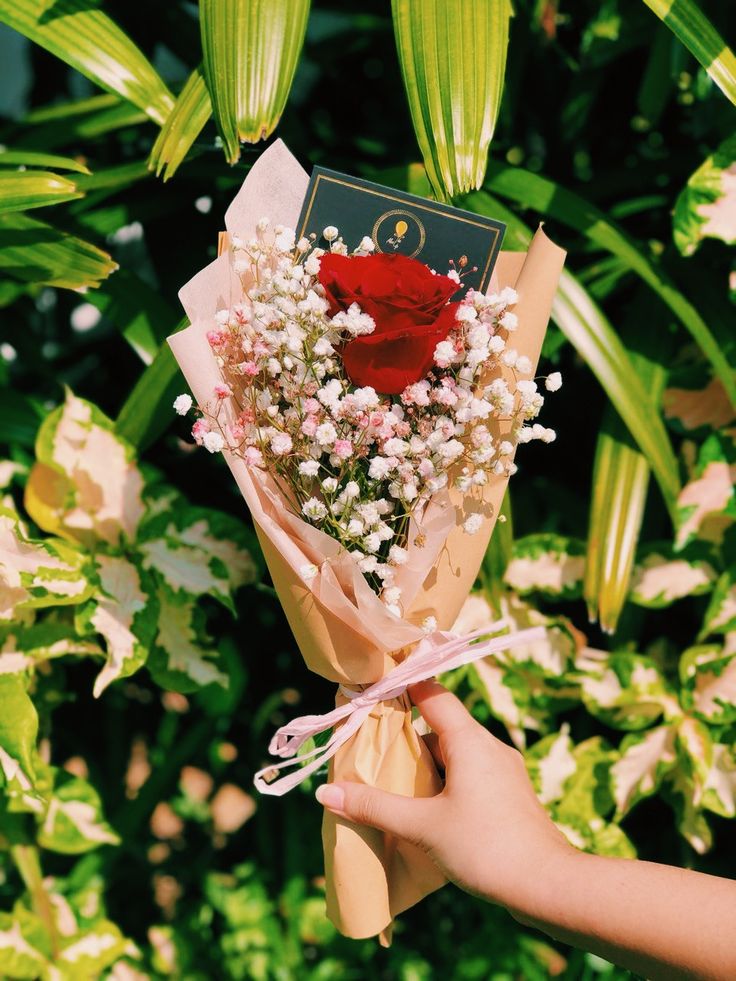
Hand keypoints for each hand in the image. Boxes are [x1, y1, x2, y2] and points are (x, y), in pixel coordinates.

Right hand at [315, 678, 572, 916]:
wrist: (549, 887)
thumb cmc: (486, 848)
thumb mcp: (423, 827)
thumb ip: (374, 807)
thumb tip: (326, 793)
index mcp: (470, 740)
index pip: (432, 693)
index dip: (402, 687)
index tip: (370, 693)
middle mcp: (489, 747)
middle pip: (439, 727)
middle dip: (405, 739)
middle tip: (369, 753)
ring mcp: (502, 771)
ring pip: (454, 755)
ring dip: (425, 768)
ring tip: (391, 788)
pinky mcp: (509, 796)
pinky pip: (468, 777)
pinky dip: (444, 785)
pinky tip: (427, 812)